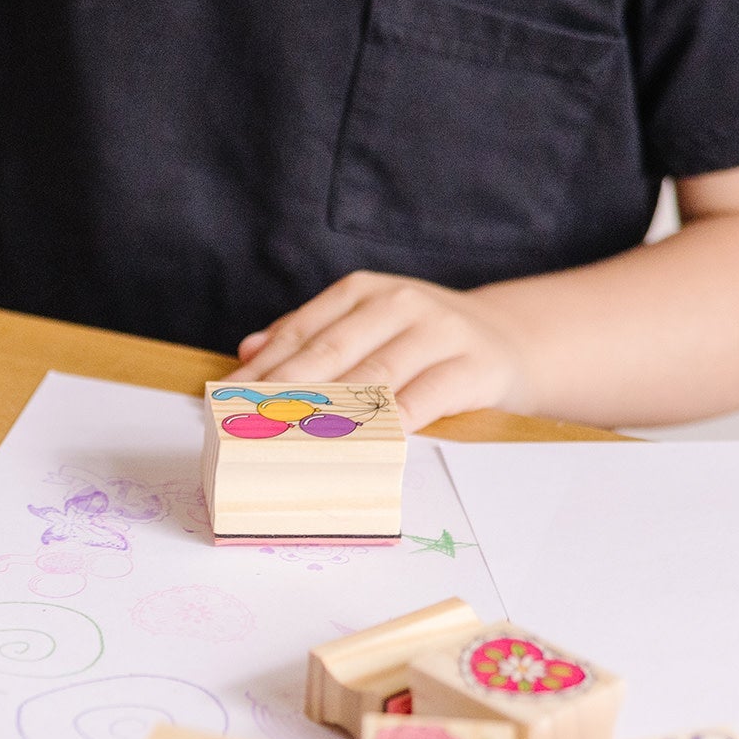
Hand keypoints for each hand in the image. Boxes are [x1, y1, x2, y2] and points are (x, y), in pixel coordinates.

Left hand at [229, 272, 529, 430]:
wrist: (513, 341)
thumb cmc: (425, 341)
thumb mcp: (369, 326)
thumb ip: (313, 336)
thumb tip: (248, 351)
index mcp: (363, 291)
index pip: (302, 332)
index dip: (262, 369)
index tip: (226, 400)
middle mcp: (398, 303)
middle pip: (331, 353)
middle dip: (285, 391)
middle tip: (248, 425)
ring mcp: (437, 333)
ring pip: (374, 378)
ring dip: (331, 413)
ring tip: (292, 440)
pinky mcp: (471, 367)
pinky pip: (422, 401)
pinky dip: (390, 426)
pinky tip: (361, 447)